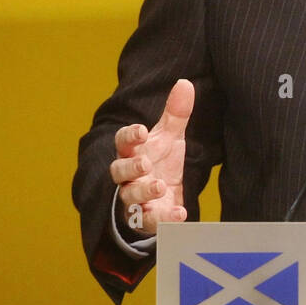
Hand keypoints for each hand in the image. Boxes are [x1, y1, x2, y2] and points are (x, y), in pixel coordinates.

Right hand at [110, 79, 192, 234]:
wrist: (161, 196)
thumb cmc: (159, 160)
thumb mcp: (169, 137)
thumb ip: (176, 113)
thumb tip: (185, 83)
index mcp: (132, 151)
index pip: (123, 142)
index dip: (130, 136)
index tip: (142, 131)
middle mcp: (128, 176)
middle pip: (119, 171)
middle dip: (130, 167)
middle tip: (144, 164)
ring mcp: (134, 199)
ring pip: (131, 197)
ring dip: (144, 192)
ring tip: (159, 186)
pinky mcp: (146, 219)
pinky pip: (150, 221)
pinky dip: (164, 218)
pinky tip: (180, 213)